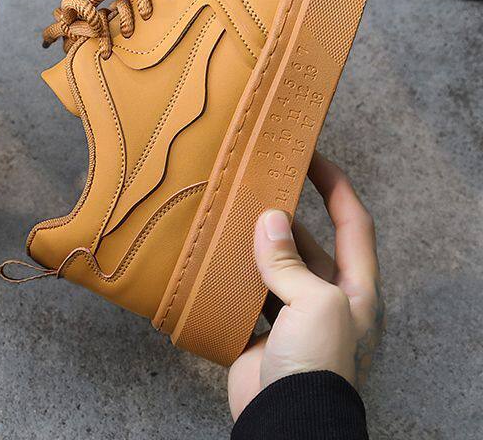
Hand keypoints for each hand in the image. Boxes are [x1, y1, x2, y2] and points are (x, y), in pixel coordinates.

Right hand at [228, 153, 383, 420]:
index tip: (311, 156)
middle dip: (284, 216)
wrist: (288, 420)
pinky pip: (247, 293)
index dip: (335, 186)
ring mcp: (293, 315)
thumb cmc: (319, 365)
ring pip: (273, 266)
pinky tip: (215, 257)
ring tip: (231, 216)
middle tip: (256, 187)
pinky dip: (232, 276)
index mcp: (355, 288)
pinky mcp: (261, 331)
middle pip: (307, 243)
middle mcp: (327, 298)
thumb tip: (269, 220)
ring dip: (254, 246)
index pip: (352, 223)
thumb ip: (289, 261)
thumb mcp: (316, 303)